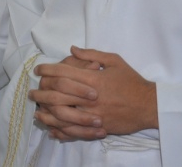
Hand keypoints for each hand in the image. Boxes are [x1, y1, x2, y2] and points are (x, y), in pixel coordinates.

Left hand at [30, 46, 156, 140]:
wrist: (148, 105)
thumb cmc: (131, 81)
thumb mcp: (114, 61)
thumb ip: (92, 55)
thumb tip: (72, 50)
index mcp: (92, 78)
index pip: (63, 72)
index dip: (47, 70)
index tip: (38, 70)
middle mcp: (89, 96)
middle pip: (58, 94)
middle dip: (41, 92)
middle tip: (32, 92)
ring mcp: (92, 114)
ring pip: (62, 115)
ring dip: (46, 113)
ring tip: (37, 112)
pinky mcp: (97, 128)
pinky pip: (74, 131)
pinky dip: (61, 131)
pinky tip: (52, 129)